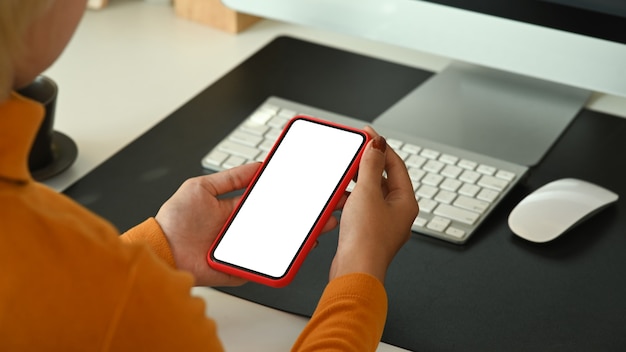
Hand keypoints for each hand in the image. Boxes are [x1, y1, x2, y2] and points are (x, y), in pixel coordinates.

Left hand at [155, 163, 342, 286]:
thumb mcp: (202, 187)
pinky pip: (267, 266)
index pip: (271, 201)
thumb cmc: (175, 220)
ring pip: (280, 244)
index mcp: (237, 209)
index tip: (309, 188)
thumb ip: (230, 178)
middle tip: (327, 207)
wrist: (162, 250)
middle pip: (281, 222)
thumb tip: (257, 166)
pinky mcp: (243, 268)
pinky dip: (285, 260)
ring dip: (302, 237)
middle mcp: (244, 229)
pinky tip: (301, 249)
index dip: (290, 195)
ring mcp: (246, 249)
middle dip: (305, 216)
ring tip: (321, 226)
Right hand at [330, 127, 418, 282]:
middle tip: (351, 156)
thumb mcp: (367, 192)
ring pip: (367, 195)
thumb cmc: (366, 239)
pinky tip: (337, 203)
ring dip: (352, 187)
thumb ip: (371, 165)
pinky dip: (347, 203)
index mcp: (406, 202)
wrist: (353, 272)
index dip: (381, 147)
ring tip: (341, 184)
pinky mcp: (366, 233)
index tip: (367, 134)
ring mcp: (382, 224)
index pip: (396, 164)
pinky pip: (357, 209)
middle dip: (363, 168)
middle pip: (382, 179)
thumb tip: (378, 144)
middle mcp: (397, 213)